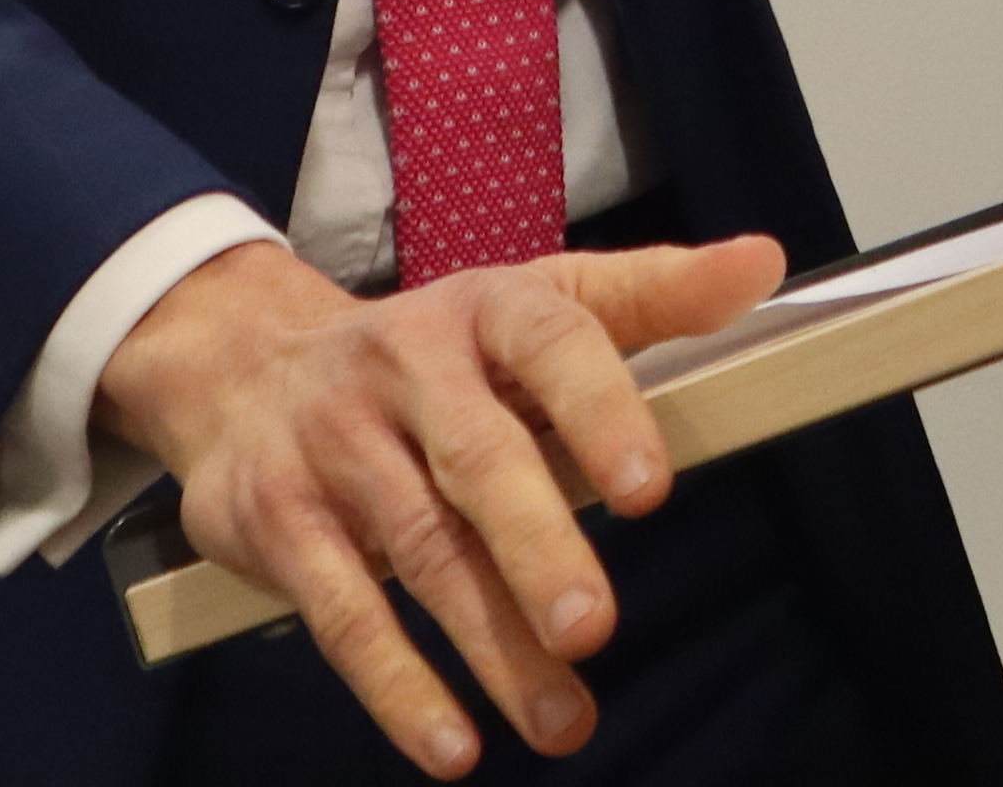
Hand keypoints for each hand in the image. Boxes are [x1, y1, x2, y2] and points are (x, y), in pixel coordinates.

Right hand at [97, 231, 783, 774]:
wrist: (240, 366)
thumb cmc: (430, 351)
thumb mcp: (535, 301)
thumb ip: (651, 294)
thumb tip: (762, 264)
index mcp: (483, 310)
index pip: (549, 343)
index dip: (599, 412)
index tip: (650, 490)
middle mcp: (405, 367)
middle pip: (477, 459)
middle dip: (536, 549)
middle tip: (595, 628)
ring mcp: (335, 446)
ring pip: (420, 550)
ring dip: (491, 644)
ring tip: (562, 721)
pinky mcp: (281, 523)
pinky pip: (342, 611)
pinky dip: (397, 685)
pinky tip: (452, 743)